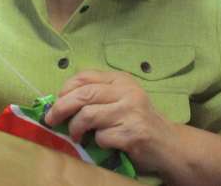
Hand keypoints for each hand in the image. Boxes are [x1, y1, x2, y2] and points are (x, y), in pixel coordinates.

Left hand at [44, 70, 178, 173]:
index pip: (85, 77)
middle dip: (61, 107)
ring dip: (76, 128)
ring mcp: (131, 112)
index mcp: (121, 80)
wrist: (169, 144)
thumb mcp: (120, 99)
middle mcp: (127, 92)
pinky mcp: (133, 134)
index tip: (56, 100)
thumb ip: (97, 95)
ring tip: (77, 136)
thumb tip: (59, 101)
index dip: (65, 88)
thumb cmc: (137, 121)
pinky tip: (104, 144)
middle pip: (83, 95)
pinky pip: (101, 137)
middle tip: (51, 119)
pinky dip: (97, 143)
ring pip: (88, 115)